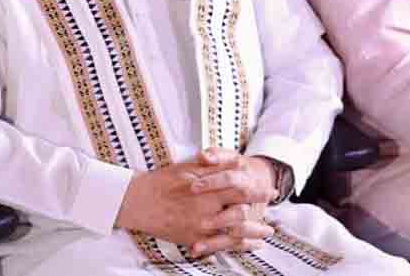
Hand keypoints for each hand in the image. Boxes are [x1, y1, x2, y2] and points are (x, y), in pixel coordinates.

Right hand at [114, 154, 273, 256]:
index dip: (257, 191)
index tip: (270, 191)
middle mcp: (207, 213)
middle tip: (271, 213)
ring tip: (267, 233)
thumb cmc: (162, 182)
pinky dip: (237, 247)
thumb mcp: (187, 169)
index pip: (240, 191)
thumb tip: (235, 163)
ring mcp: (201, 229)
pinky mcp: (193, 240)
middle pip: (242, 215)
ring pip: (235, 234)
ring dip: (254, 234)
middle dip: (259, 215)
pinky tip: (249, 246)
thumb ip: (213, 168)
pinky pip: (220, 246)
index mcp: (207, 192)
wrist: (138, 203)